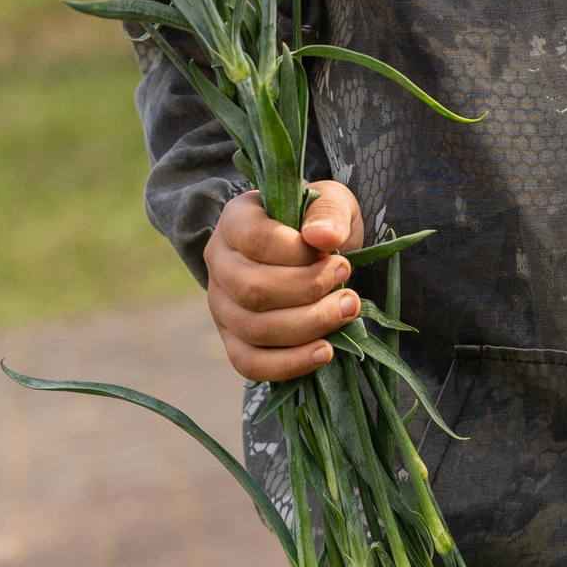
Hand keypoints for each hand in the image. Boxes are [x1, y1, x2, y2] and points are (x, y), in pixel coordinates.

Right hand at [203, 183, 365, 381]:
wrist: (315, 252)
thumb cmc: (319, 222)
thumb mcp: (332, 202)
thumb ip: (328, 213)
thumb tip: (322, 238)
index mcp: (236, 220)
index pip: (255, 240)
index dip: (298, 254)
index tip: (336, 257)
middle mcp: (219, 263)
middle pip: (251, 290)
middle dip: (308, 292)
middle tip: (346, 283)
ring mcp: (221, 305)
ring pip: (253, 329)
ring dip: (308, 325)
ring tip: (347, 310)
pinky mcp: (232, 340)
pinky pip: (250, 363)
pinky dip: (290, 363)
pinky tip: (325, 352)